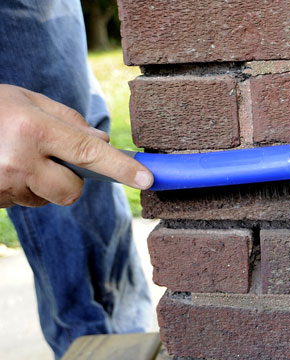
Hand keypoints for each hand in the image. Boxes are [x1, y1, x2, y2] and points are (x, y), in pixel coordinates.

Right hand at [0, 84, 152, 207]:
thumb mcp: (28, 100)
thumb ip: (69, 121)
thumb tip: (101, 141)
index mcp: (32, 129)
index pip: (88, 152)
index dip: (121, 167)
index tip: (147, 179)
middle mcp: (18, 160)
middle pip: (71, 192)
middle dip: (71, 181)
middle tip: (53, 159)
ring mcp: (2, 184)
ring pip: (48, 199)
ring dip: (43, 184)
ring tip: (17, 157)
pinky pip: (26, 202)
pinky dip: (24, 188)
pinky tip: (5, 168)